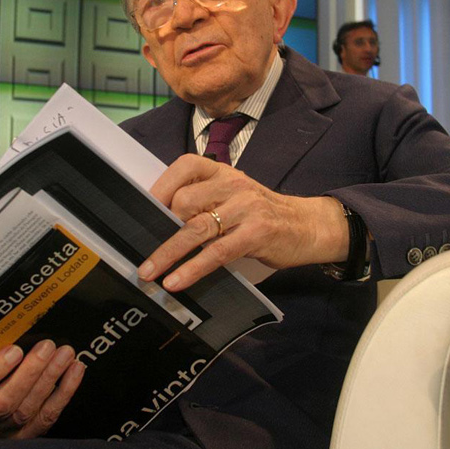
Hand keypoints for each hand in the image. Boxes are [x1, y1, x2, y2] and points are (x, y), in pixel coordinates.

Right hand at [0, 341, 85, 438]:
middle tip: (47, 346)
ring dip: (50, 378)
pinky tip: (74, 370)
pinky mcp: (26, 435)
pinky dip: (64, 391)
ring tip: (65, 354)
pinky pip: (48, 415)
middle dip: (30, 372)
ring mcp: (3, 429)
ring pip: (28, 409)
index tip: (14, 350)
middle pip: (3, 402)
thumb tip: (15, 324)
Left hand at [137, 154, 348, 290]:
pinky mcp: (256, 234)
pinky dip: (192, 269)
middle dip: (160, 227)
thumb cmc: (261, 213)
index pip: (185, 166)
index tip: (140, 209)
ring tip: (147, 272)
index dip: (160, 186)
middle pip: (184, 201)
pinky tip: (176, 281)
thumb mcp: (233, 196)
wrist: (309, 226)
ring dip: (167, 253)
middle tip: (146, 249)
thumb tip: (157, 221)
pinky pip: (216, 252)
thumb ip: (203, 200)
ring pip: (195, 229)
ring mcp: (246, 208)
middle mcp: (233, 184)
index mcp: (223, 172)